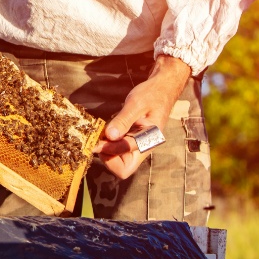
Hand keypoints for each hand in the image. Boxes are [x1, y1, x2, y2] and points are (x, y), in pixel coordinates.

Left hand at [92, 55, 190, 178]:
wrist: (161, 89)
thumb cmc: (152, 95)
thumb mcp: (136, 104)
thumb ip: (123, 120)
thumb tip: (109, 136)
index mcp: (149, 141)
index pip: (126, 158)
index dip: (109, 151)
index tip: (97, 140)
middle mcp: (143, 148)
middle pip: (123, 168)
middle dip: (107, 158)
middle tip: (97, 140)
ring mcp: (137, 146)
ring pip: (118, 161)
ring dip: (105, 151)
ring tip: (98, 134)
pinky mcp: (131, 140)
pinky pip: (117, 150)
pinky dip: (107, 144)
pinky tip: (102, 132)